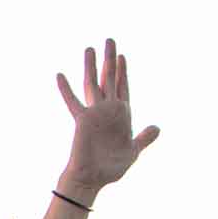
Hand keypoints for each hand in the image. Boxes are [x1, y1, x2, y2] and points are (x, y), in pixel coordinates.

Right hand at [56, 39, 158, 201]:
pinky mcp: (83, 120)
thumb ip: (144, 138)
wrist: (93, 178)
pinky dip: (66, 89)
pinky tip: (60, 74)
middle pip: (109, 78)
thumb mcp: (133, 151)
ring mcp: (94, 113)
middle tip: (110, 40)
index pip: (122, 87)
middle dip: (110, 59)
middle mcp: (107, 110)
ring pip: (92, 83)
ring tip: (89, 48)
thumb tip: (157, 128)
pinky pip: (73, 101)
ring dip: (91, 66)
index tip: (122, 56)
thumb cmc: (111, 168)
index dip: (123, 71)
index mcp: (121, 115)